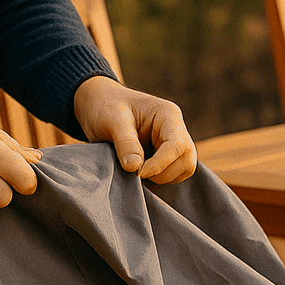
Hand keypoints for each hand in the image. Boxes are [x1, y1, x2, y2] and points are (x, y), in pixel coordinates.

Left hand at [73, 75, 196, 183]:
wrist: (97, 104)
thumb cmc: (105, 106)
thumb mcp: (111, 120)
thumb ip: (125, 142)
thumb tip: (135, 167)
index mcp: (168, 115)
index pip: (176, 146)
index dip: (159, 164)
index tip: (137, 173)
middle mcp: (176, 129)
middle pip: (186, 161)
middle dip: (163, 173)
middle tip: (137, 174)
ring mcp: (173, 143)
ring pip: (183, 170)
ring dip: (162, 178)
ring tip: (137, 172)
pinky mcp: (166, 156)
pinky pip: (173, 175)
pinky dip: (159, 180)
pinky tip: (140, 173)